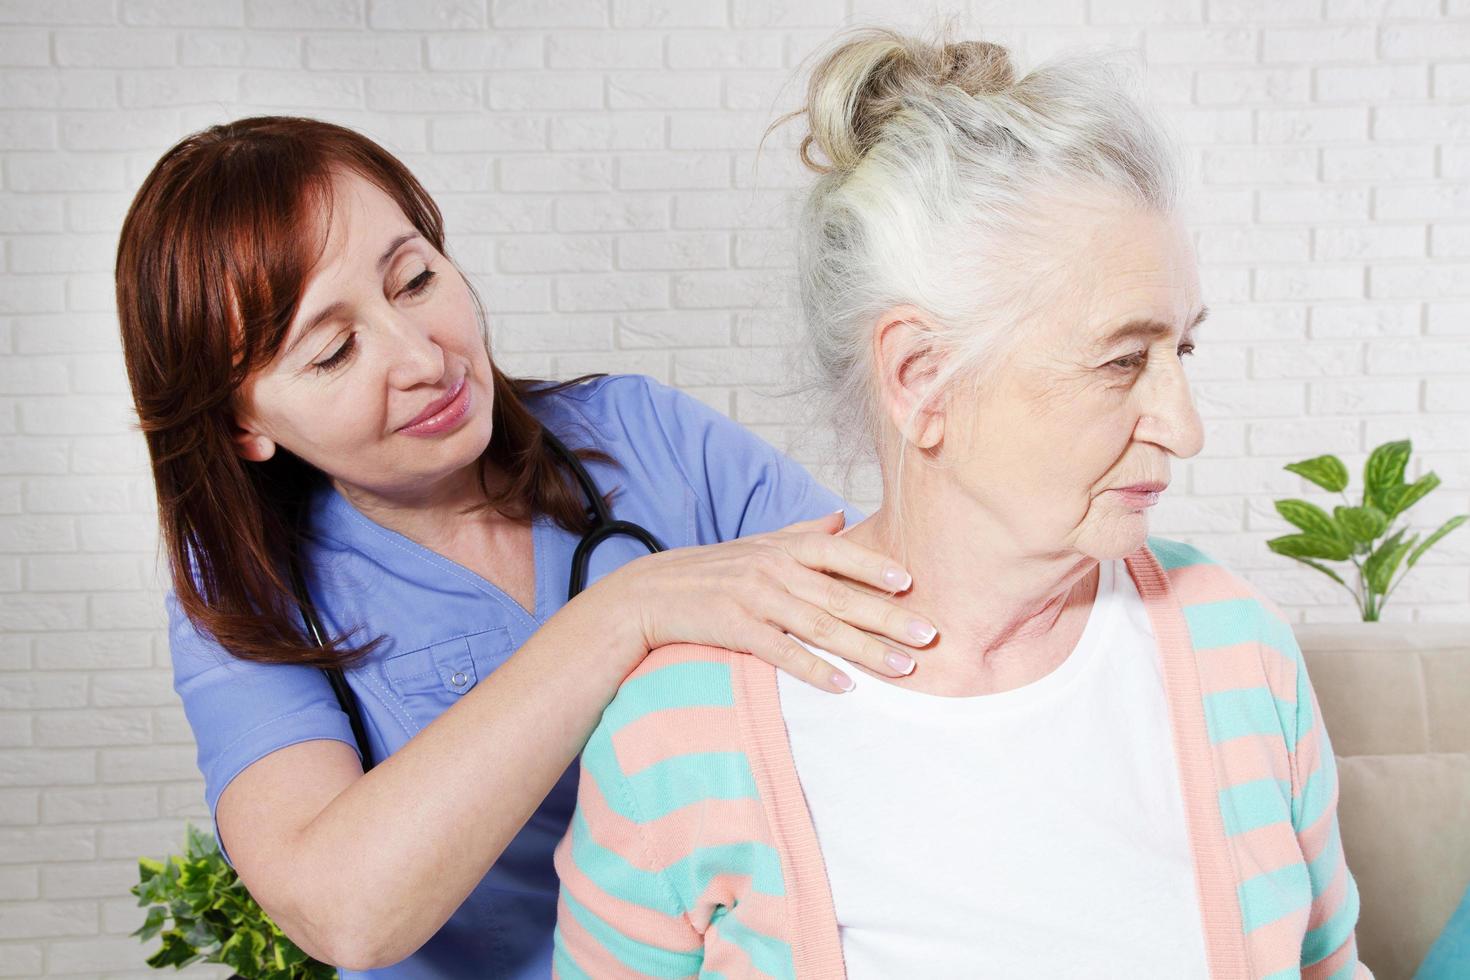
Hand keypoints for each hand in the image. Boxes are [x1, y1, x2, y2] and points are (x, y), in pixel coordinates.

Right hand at [596, 510, 935, 692]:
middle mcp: (773, 569)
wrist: (652, 592)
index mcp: (782, 547)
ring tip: (902, 667)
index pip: (837, 554)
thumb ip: (802, 532)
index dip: (873, 567)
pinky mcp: (736, 628)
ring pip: (820, 626)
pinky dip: (815, 669)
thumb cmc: (713, 569)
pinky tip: (844, 686)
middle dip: (888, 617)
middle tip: (928, 634)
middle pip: (840, 595)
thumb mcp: (758, 543)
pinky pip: (783, 652)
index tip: (910, 583)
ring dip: (865, 649)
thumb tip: (840, 518)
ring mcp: (755, 599)